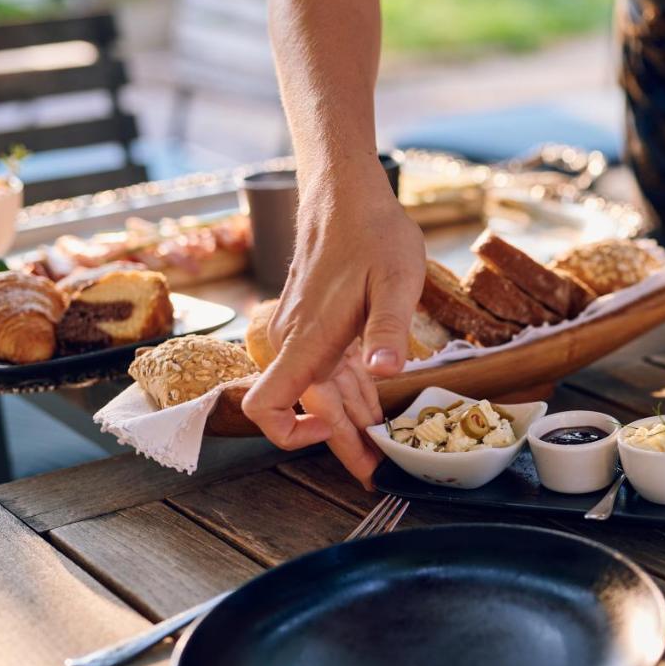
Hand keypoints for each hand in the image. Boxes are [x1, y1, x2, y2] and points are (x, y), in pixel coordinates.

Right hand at [242, 166, 424, 474]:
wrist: (346, 193)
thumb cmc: (372, 231)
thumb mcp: (396, 280)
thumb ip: (390, 327)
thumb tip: (386, 370)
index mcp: (308, 340)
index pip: (268, 405)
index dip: (293, 435)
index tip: (338, 439)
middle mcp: (298, 343)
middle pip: (305, 411)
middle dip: (342, 445)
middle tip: (380, 472)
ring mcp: (306, 336)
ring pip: (321, 394)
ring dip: (350, 422)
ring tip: (387, 448)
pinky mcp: (319, 327)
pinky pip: (330, 372)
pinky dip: (353, 394)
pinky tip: (379, 408)